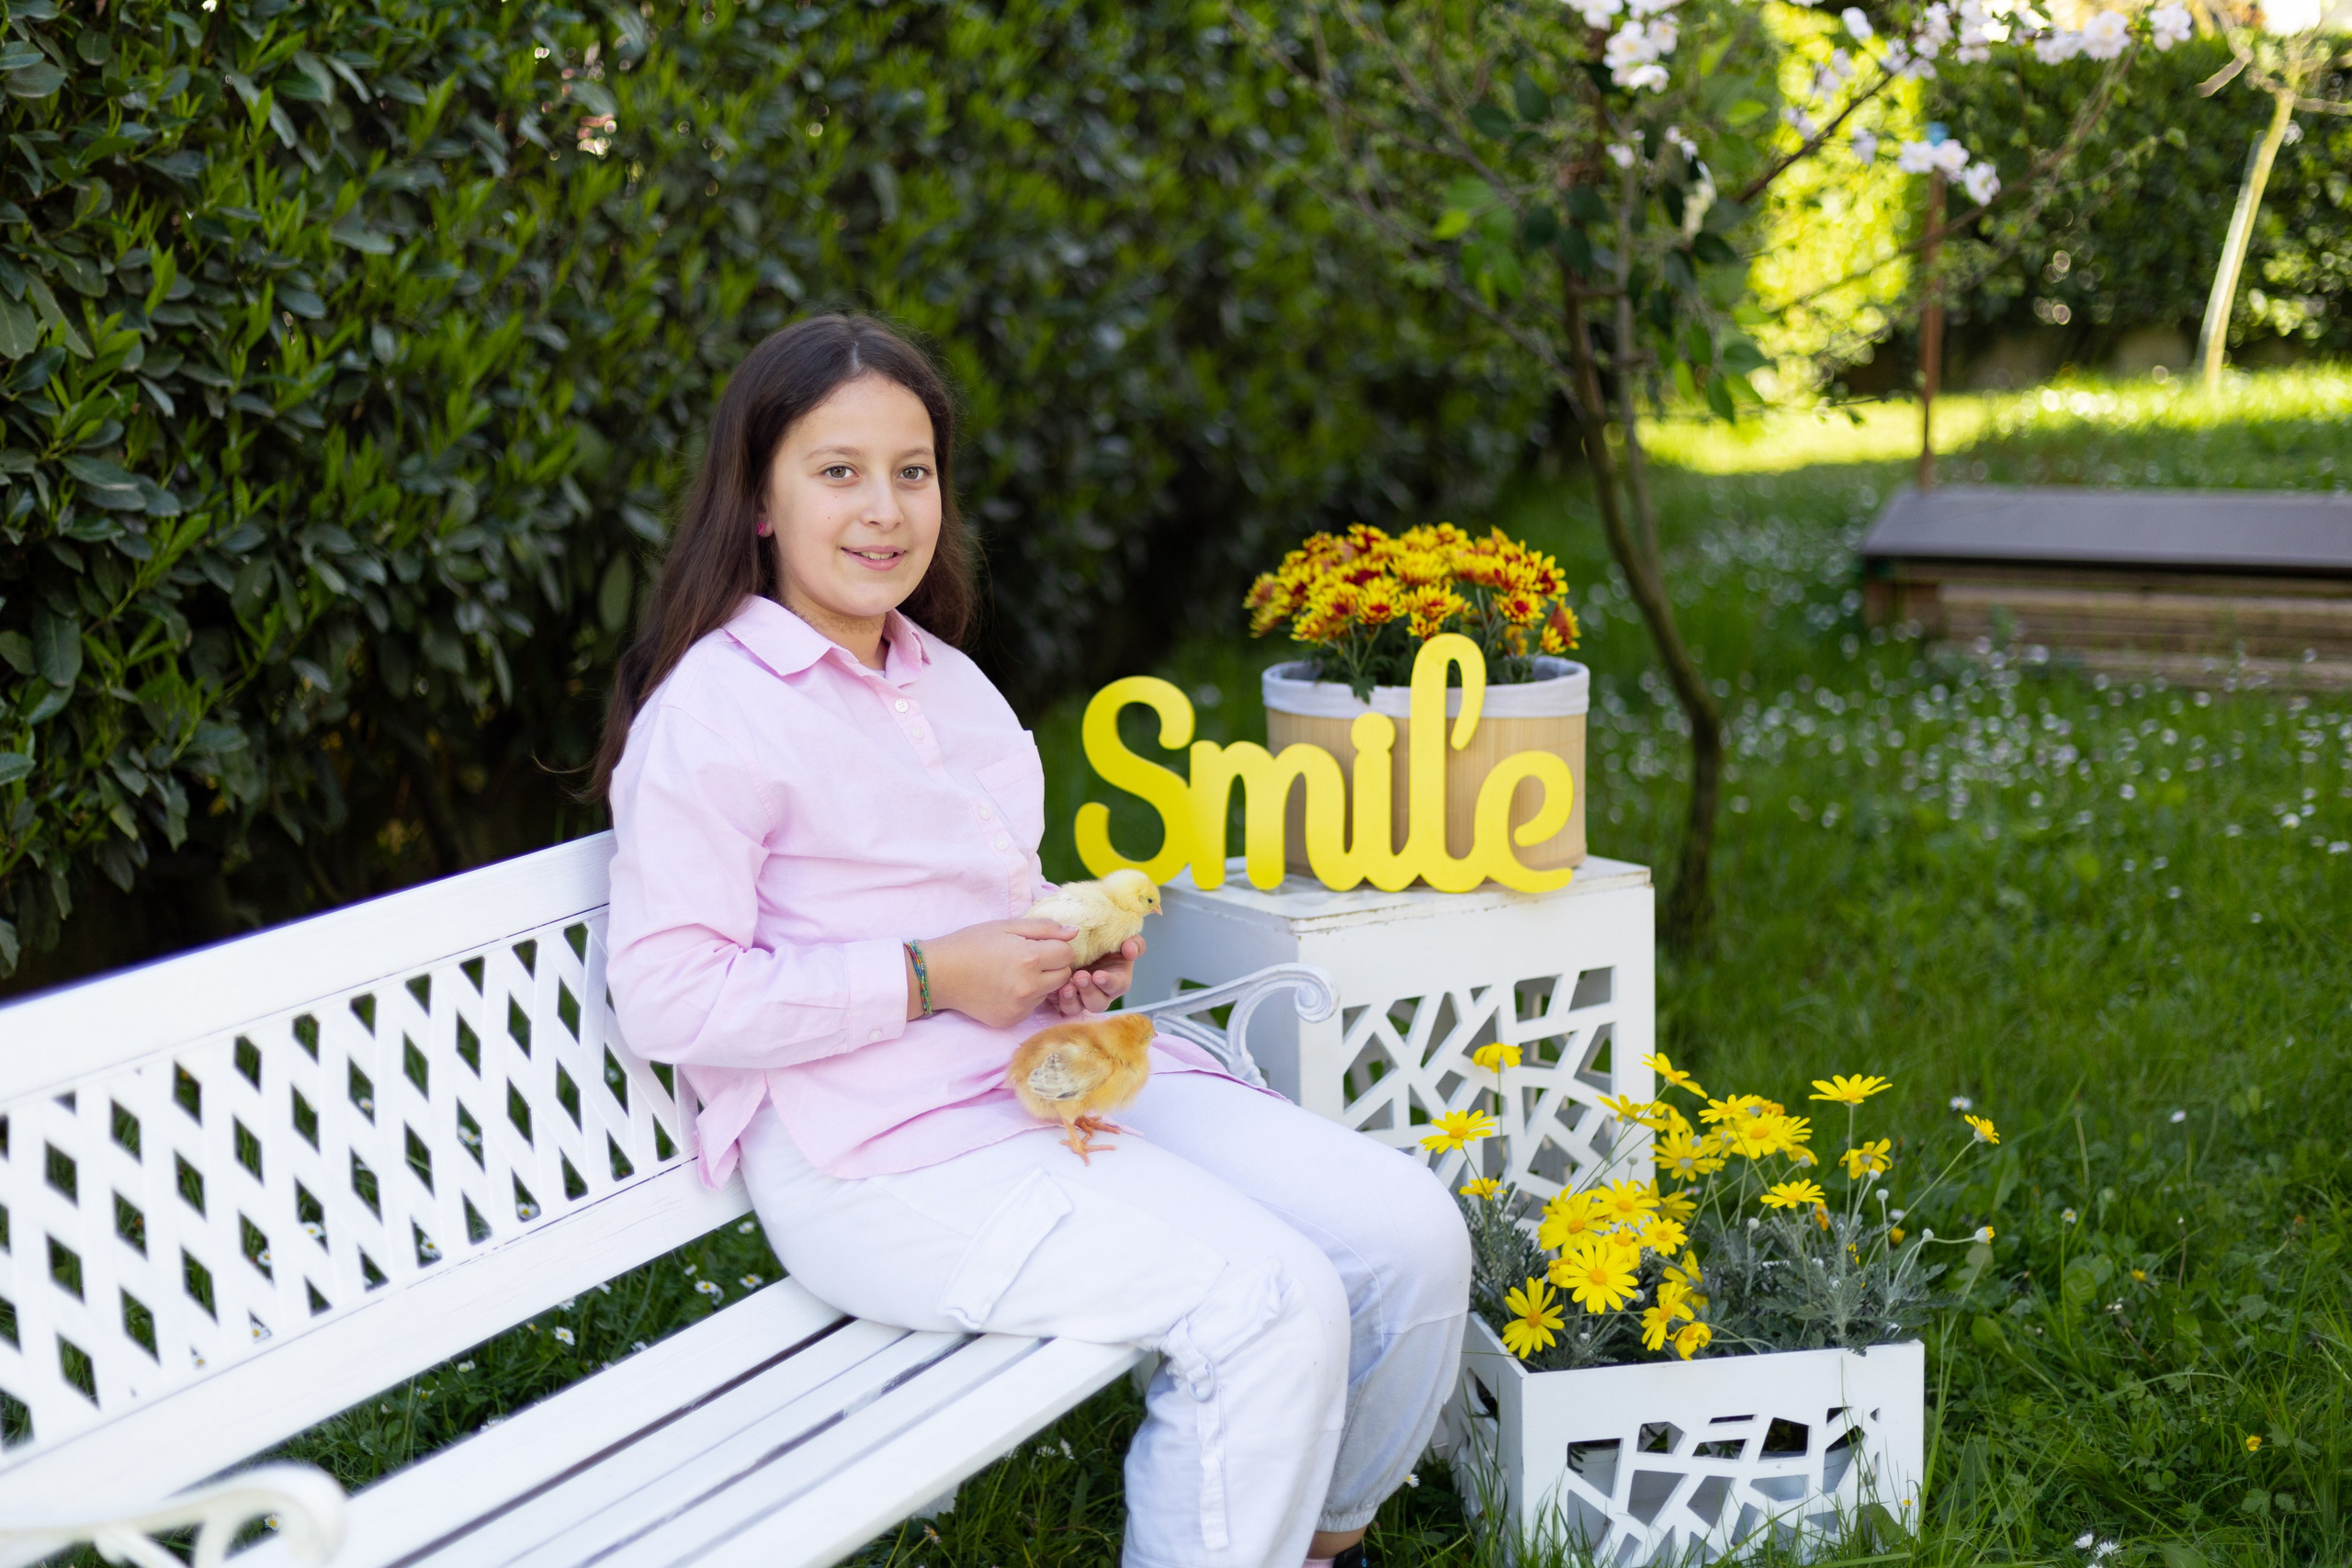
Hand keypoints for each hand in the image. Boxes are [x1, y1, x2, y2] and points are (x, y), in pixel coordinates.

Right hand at [912, 918, 1075, 1027]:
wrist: (939, 974)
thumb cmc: (971, 943)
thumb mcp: (1006, 926)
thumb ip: (1044, 928)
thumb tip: (1074, 933)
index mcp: (1029, 959)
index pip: (1068, 955)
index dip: (1057, 947)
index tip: (1040, 944)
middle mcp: (1028, 987)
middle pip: (1064, 976)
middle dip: (1053, 965)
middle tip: (1029, 958)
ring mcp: (1020, 1007)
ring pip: (1050, 992)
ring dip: (1041, 982)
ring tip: (1014, 972)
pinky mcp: (1012, 1020)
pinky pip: (1033, 1006)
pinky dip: (1026, 996)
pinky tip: (1005, 987)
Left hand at [1051, 936, 1143, 1015]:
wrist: (1078, 940)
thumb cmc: (1103, 940)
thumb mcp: (1122, 938)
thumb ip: (1134, 943)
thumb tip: (1130, 950)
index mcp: (1117, 980)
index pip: (1118, 986)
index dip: (1109, 983)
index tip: (1098, 975)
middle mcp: (1099, 993)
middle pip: (1097, 1003)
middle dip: (1089, 992)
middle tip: (1080, 977)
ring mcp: (1079, 997)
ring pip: (1076, 1008)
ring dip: (1070, 1000)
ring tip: (1065, 987)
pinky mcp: (1061, 997)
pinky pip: (1057, 1005)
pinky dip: (1053, 998)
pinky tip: (1050, 987)